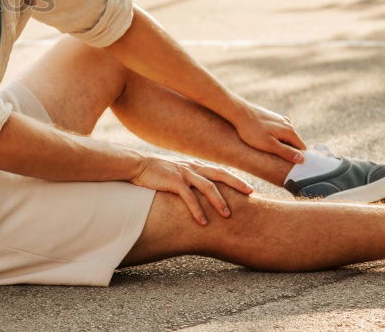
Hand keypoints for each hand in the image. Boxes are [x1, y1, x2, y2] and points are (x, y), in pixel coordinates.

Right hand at [130, 156, 253, 225]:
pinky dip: (197, 210)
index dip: (235, 178)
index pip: (219, 170)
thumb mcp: (176, 172)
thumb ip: (189, 178)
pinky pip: (189, 197)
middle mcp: (192, 167)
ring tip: (228, 215)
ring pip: (208, 187)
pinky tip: (203, 222)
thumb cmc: (155, 171)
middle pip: (220, 174)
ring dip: (219, 201)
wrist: (136, 165)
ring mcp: (183, 173)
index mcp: (194, 165)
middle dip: (236, 183)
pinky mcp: (173, 181)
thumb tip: (199, 191)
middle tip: (251, 193)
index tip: (249, 188)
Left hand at [231, 102, 305, 164]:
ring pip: (285, 136)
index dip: (297, 158)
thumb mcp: (269, 145)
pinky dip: (274, 136)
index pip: (302, 149)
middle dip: (288, 151)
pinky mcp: (271, 118)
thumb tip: (302, 159)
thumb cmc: (251, 130)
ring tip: (267, 148)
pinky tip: (264, 138)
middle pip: (294, 143)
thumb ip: (286, 152)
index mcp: (290, 132)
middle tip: (274, 157)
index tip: (287, 164)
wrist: (238, 112)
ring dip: (280, 143)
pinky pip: (278, 130)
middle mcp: (288, 124)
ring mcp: (280, 120)